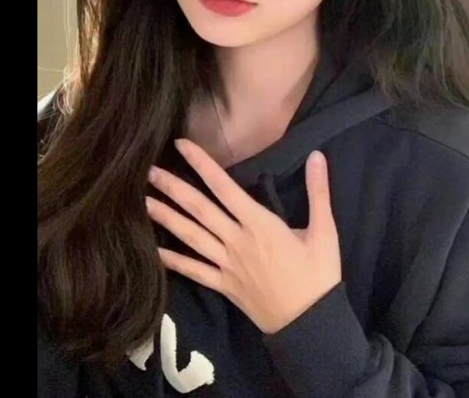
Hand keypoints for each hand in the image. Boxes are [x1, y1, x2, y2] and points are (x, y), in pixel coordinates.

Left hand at [146, 138, 341, 334]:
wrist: (309, 322)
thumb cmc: (318, 275)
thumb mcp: (325, 231)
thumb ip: (318, 192)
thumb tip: (317, 156)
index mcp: (260, 225)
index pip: (225, 188)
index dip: (202, 165)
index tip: (182, 145)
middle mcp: (237, 241)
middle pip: (200, 210)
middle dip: (173, 188)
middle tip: (149, 170)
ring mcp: (227, 265)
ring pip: (191, 237)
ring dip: (166, 218)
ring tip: (143, 202)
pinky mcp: (223, 285)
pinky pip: (193, 271)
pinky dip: (173, 261)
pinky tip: (154, 250)